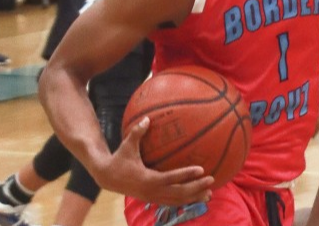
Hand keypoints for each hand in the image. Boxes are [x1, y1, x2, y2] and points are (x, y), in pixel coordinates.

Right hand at [97, 117, 213, 205]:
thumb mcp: (127, 145)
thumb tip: (147, 118)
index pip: (170, 178)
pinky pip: (172, 201)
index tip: (201, 169)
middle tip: (211, 180)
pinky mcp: (153, 199)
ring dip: (193, 198)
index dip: (186, 175)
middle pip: (178, 193)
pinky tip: (197, 197)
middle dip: (196, 188)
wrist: (107, 178)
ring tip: (210, 194)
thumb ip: (137, 132)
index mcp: (147, 179)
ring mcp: (153, 197)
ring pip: (177, 200)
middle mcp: (152, 191)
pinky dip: (185, 200)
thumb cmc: (119, 159)